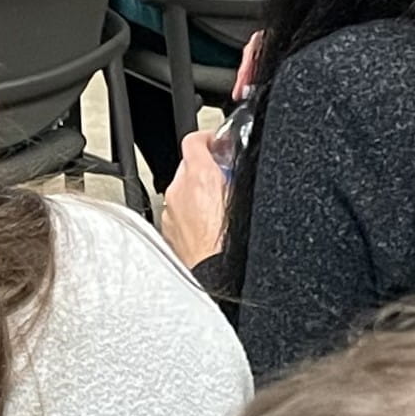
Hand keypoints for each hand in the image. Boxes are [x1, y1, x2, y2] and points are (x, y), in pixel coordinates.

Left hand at [161, 131, 231, 267]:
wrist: (217, 276)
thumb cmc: (231, 243)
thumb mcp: (246, 197)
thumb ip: (238, 174)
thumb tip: (240, 162)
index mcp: (200, 176)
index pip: (195, 140)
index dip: (209, 139)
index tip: (218, 144)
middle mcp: (179, 191)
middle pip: (188, 167)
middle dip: (205, 170)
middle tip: (225, 179)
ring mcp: (171, 212)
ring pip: (182, 191)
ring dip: (197, 194)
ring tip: (218, 207)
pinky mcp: (169, 231)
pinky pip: (179, 214)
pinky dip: (191, 215)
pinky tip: (209, 227)